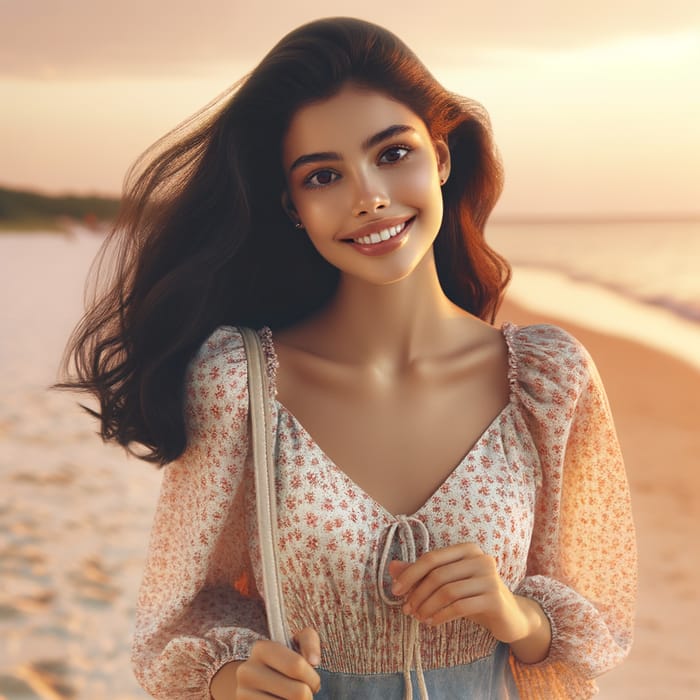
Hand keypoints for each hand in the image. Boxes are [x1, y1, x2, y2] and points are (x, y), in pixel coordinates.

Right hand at [232, 627, 320, 698]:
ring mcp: (243, 694)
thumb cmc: (284, 661)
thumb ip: (309, 642)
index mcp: (261, 649)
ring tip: (291, 697)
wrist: (256, 679)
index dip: (312, 677)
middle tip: (304, 692)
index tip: (312, 680)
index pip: (296, 666)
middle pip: (298, 693)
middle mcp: (247, 671)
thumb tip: (313, 661)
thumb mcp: (296, 643)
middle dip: (308, 695)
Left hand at [388, 543, 532, 644]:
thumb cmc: (474, 596)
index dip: (411, 573)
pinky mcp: (494, 598)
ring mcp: (490, 577)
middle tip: (407, 610)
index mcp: (467, 549)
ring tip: (418, 617)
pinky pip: (460, 606)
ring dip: (428, 606)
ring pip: (447, 591)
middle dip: (418, 593)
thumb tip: (392, 567)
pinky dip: (441, 615)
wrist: (510, 616)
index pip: (432, 558)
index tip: (396, 590)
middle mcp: (480, 558)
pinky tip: (432, 622)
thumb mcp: (448, 583)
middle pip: (438, 574)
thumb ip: (422, 574)